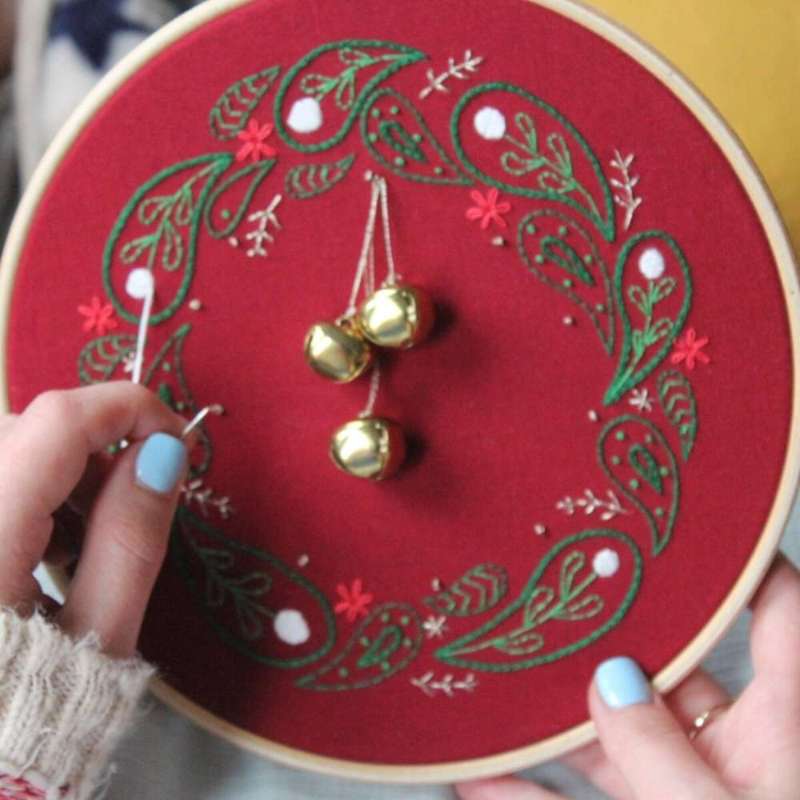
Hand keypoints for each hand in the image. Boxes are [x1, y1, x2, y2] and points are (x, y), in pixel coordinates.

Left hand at [0, 383, 190, 657]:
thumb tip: (164, 451)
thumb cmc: (37, 711)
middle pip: (26, 428)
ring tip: (91, 538)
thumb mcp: (101, 635)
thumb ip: (131, 537)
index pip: (55, 423)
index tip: (176, 439)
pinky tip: (52, 547)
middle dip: (97, 444)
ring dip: (65, 470)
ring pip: (9, 448)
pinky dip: (34, 492)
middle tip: (137, 499)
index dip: (126, 408)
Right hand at [456, 555, 799, 799]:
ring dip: (550, 719)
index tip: (683, 510)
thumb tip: (609, 683)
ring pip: (612, 738)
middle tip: (551, 579)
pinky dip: (526, 793)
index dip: (741, 557)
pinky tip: (472, 776)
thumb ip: (665, 759)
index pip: (777, 614)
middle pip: (671, 666)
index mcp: (790, 734)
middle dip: (607, 631)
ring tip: (492, 672)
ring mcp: (685, 795)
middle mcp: (741, 756)